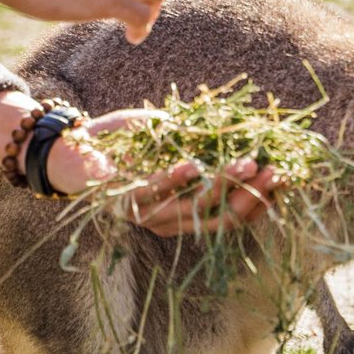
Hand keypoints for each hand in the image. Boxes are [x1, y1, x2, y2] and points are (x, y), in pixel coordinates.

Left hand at [0, 95, 277, 235]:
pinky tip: (197, 163)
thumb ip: (206, 141)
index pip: (232, 216)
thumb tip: (253, 130)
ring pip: (192, 209)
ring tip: (247, 163)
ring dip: (222, 186)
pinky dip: (176, 178)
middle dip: (250, 195)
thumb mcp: (174, 138)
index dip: (261, 200)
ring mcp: (143, 214)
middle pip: (219, 219)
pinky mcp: (119, 199)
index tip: (286, 178)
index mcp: (183, 213)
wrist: (67, 144)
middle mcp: (166, 222)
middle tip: (273, 172)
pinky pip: (153, 190)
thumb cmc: (125, 141)